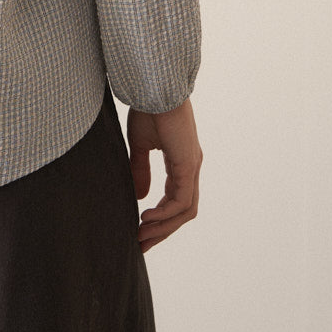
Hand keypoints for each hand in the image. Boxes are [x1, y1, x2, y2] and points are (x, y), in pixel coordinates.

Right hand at [127, 97, 201, 252]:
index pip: (176, 200)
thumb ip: (140, 169)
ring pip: (185, 211)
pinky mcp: (187, 164)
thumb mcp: (139, 144)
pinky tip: (146, 218)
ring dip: (163, 227)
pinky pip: (180, 200)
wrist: (154, 87)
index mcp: (182, 162)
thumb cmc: (147, 108)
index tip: (140, 231)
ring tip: (141, 236)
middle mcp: (191, 167)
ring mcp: (192, 167)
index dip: (160, 219)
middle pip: (183, 211)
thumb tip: (141, 196)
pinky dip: (165, 213)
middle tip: (141, 245)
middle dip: (162, 231)